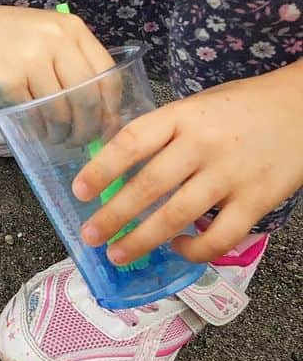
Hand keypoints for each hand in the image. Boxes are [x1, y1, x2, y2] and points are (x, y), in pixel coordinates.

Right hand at [0, 1, 118, 141]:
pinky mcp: (10, 81)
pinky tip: (35, 130)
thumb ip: (69, 59)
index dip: (112, 107)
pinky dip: (39, 130)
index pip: (107, 75)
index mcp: (69, 28)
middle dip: (89, 128)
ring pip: (63, 112)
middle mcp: (55, 40)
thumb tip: (100, 107)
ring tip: (56, 137)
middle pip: (89, 98)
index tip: (108, 126)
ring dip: (63, 133)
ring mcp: (32, 60)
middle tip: (83, 141)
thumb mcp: (39, 32)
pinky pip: (36, 117)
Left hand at [72, 60, 302, 264]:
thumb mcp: (193, 106)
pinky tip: (177, 248)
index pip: (131, 142)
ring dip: (143, 239)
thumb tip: (119, 165)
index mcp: (180, 116)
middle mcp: (202, 144)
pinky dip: (196, 249)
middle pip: (149, 185)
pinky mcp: (258, 200)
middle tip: (90, 236)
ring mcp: (230, 174)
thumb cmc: (239, 106)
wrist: (299, 108)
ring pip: (178, 214)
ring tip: (118, 253)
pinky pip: (221, 235)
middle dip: (114, 215)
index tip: (79, 191)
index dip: (101, 169)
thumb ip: (162, 132)